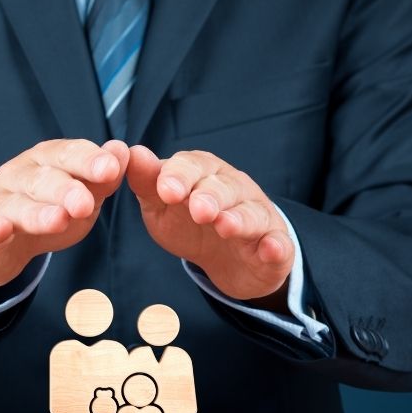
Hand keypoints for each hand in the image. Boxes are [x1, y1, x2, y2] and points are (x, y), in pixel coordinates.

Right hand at [0, 139, 129, 308]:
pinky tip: (1, 228)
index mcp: (44, 162)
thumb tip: (123, 151)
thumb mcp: (80, 197)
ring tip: (58, 220)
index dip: (87, 160)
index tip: (110, 168)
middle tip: (85, 203)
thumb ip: (101, 180)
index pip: (66, 154)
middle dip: (64, 189)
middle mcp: (17, 175)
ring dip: (36, 212)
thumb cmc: (43, 212)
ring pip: (15, 205)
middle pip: (41, 179)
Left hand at [125, 146, 293, 303]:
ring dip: (240, 219)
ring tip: (225, 226)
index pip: (192, 166)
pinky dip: (276, 246)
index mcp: (204, 174)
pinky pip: (279, 244)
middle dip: (211, 196)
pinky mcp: (276, 245)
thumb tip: (132, 152)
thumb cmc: (189, 224)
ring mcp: (258, 216)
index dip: (179, 176)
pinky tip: (271, 249)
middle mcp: (235, 189)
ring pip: (251, 213)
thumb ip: (147, 182)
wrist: (225, 260)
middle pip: (224, 187)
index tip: (165, 191)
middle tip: (198, 210)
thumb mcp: (161, 205)